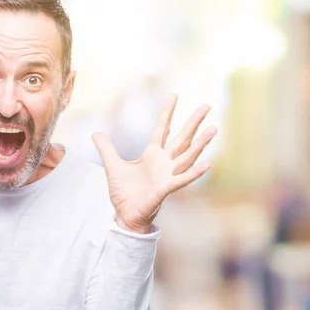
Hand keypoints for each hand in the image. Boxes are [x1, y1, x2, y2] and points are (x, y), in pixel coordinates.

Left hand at [93, 95, 216, 233]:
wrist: (125, 215)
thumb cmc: (124, 193)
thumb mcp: (112, 166)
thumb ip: (106, 149)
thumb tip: (95, 133)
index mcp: (151, 154)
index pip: (162, 128)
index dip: (167, 112)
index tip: (175, 95)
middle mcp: (163, 162)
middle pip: (181, 138)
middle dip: (193, 122)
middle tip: (207, 105)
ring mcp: (167, 175)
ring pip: (187, 156)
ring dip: (200, 143)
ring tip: (213, 129)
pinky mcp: (166, 189)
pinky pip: (182, 179)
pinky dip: (194, 173)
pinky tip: (208, 164)